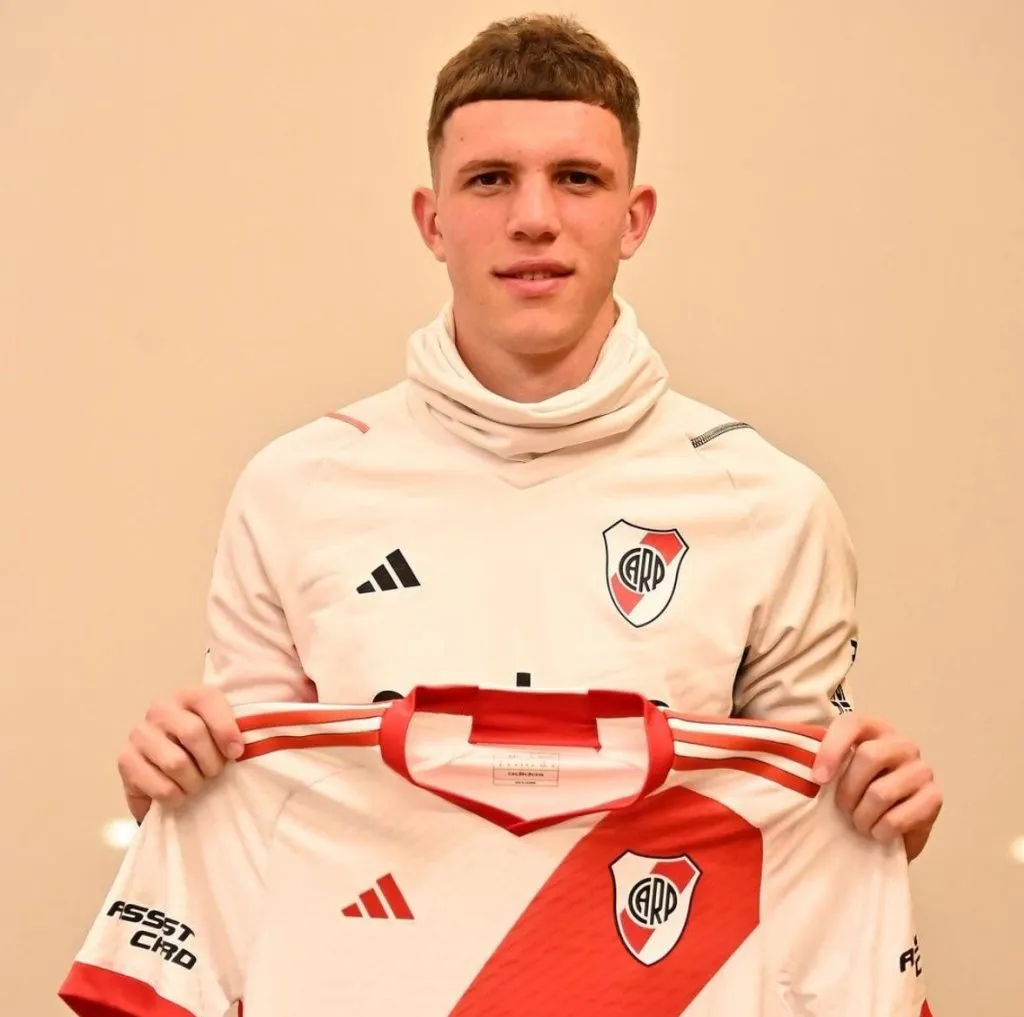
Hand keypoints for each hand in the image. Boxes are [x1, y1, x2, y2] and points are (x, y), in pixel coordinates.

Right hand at [117, 686, 242, 823]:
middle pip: (193, 734)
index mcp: (188, 696)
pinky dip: (176, 797)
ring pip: (176, 763)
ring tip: (196, 784)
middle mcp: (160, 709)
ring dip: (194, 782)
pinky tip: (179, 794)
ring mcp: (140, 734)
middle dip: (211, 762)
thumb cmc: (203, 750)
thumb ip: (236, 730)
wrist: (166, 774)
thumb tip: (241, 748)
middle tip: (214, 773)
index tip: (236, 753)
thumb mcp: (220, 733)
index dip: (226, 729)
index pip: (208, 701)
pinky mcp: (125, 760)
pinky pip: (160, 786)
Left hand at [812, 713, 942, 860]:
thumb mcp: (833, 774)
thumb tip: (772, 755)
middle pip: (870, 755)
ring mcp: (922, 769)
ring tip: (859, 824)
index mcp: (873, 729)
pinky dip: (882, 830)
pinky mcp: (935, 797)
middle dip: (848, 790)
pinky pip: (902, 816)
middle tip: (842, 810)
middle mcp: (901, 744)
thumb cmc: (854, 796)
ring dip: (863, 816)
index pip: (851, 724)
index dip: (831, 749)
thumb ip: (815, 761)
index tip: (818, 778)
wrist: (888, 832)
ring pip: (882, 791)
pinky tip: (878, 833)